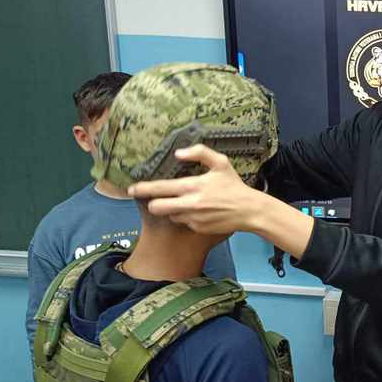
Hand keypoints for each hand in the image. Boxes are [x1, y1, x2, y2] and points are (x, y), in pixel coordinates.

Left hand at [127, 145, 265, 234]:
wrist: (249, 210)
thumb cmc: (234, 186)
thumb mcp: (221, 163)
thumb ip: (199, 152)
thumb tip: (179, 153)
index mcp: (192, 186)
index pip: (160, 188)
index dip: (142, 189)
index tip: (132, 189)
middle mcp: (189, 204)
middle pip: (157, 208)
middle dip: (153, 204)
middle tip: (156, 200)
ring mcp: (193, 218)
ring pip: (171, 215)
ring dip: (172, 210)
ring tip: (186, 203)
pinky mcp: (198, 228)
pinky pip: (184, 222)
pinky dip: (187, 217)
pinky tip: (199, 211)